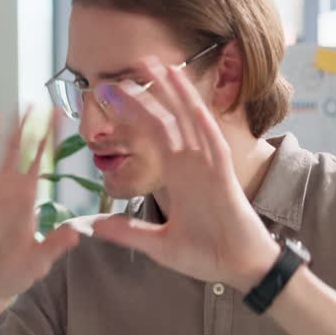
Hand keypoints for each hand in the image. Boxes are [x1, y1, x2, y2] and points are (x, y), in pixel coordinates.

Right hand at [0, 112, 80, 305]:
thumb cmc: (16, 272)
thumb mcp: (38, 261)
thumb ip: (53, 246)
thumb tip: (74, 234)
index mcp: (28, 199)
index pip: (39, 162)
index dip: (48, 138)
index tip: (57, 113)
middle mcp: (6, 192)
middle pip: (13, 153)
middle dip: (21, 129)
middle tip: (29, 103)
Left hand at [89, 57, 277, 290]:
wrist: (241, 271)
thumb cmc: (207, 255)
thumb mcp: (158, 245)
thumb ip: (128, 232)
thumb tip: (95, 227)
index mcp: (178, 177)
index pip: (153, 137)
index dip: (134, 115)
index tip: (112, 95)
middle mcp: (193, 166)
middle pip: (170, 121)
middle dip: (152, 93)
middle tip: (135, 63)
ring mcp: (209, 170)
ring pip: (191, 124)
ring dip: (177, 96)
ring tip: (161, 67)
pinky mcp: (224, 181)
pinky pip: (214, 147)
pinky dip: (204, 125)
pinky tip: (192, 104)